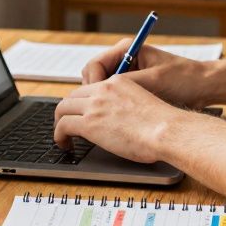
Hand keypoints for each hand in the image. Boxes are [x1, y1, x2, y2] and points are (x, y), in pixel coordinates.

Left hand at [53, 76, 183, 161]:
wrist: (166, 131)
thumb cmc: (164, 125)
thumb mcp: (144, 103)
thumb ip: (129, 106)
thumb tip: (123, 122)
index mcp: (118, 82)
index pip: (90, 88)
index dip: (82, 102)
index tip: (82, 114)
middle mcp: (103, 90)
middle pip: (73, 96)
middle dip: (68, 111)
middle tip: (68, 124)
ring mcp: (94, 105)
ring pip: (63, 109)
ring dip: (60, 122)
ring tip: (63, 136)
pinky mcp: (89, 123)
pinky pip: (62, 125)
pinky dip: (59, 135)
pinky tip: (64, 143)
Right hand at [82, 39, 210, 108]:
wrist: (206, 86)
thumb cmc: (183, 79)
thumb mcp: (151, 82)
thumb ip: (123, 85)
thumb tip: (100, 94)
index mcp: (127, 49)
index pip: (93, 65)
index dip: (92, 84)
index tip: (96, 101)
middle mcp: (125, 58)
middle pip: (94, 77)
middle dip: (94, 94)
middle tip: (100, 112)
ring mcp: (129, 73)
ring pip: (102, 88)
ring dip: (104, 101)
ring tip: (110, 116)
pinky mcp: (135, 86)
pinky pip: (114, 95)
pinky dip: (113, 105)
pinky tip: (120, 117)